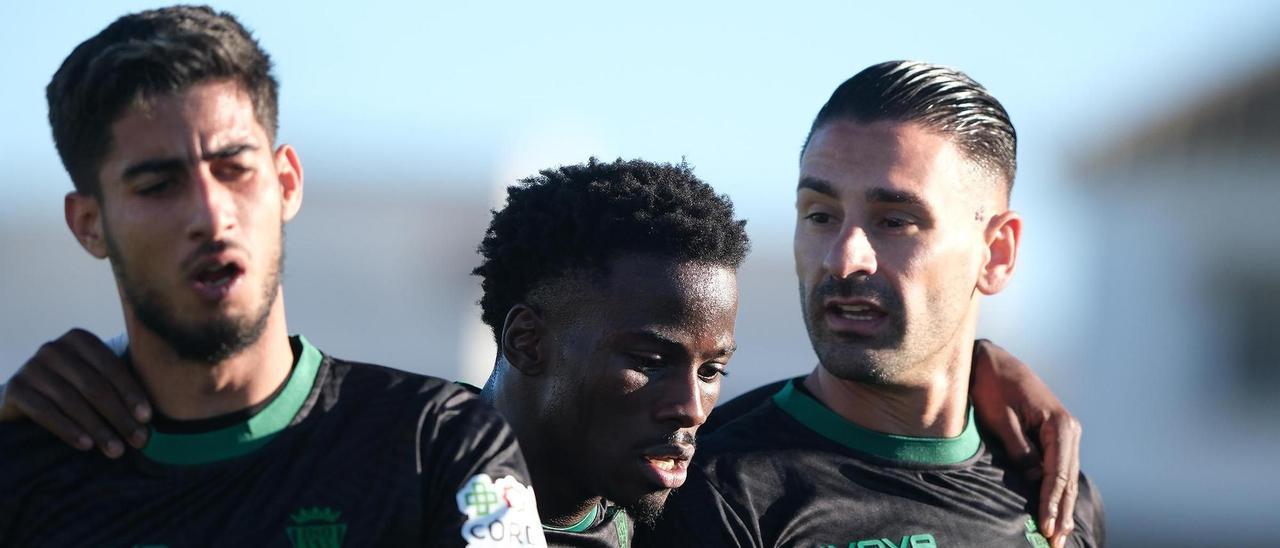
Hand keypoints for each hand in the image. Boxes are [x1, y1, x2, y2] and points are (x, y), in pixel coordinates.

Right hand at [0, 328, 151, 457]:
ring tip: (116, 451)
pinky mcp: (14, 388)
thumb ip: (118, 384)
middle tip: (138, 441)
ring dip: (98, 429)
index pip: (112, 368)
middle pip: (94, 386)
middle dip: (119, 416)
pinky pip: (45, 412)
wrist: (24, 396)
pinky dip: (68, 430)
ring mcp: (31, 366)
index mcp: (80, 339)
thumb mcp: (94, 378)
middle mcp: (54, 348)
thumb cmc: (71, 388)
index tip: (148, 418)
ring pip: (72, 401)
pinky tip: (86, 446)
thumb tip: (153, 416)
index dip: (131, 393)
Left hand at [971, 339, 1080, 547]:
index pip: (1057, 474)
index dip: (1051, 503)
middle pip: (1067, 479)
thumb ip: (1021, 450)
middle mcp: (1069, 429)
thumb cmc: (992, 386)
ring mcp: (1064, 432)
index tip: (1046, 527)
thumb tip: (1035, 478)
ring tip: (1060, 534)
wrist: (991, 360)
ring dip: (1062, 505)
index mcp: (1059, 425)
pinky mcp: (1054, 434)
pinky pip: (1059, 467)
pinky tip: (1056, 509)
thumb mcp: (1001, 419)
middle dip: (1061, 512)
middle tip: (1056, 542)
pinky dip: (1058, 490)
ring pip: (1066, 476)